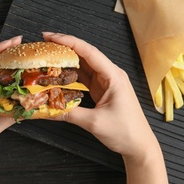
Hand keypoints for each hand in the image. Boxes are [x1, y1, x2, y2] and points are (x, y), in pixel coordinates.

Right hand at [42, 32, 158, 160]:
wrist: (139, 146)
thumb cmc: (125, 132)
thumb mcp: (94, 122)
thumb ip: (69, 113)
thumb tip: (47, 108)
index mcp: (113, 76)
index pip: (88, 52)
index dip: (68, 42)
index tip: (50, 37)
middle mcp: (110, 75)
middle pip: (85, 55)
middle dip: (64, 48)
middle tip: (45, 45)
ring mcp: (106, 82)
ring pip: (83, 66)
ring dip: (66, 61)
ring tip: (48, 58)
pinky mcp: (102, 90)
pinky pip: (84, 78)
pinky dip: (70, 76)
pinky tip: (58, 75)